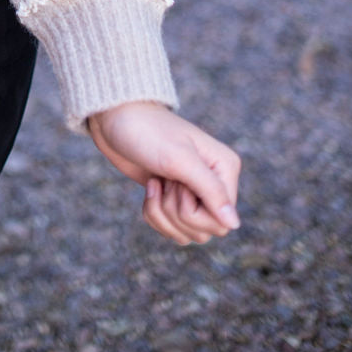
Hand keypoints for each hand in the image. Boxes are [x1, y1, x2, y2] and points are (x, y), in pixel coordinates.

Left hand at [88, 100, 240, 245]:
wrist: (116, 118)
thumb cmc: (148, 132)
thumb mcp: (179, 159)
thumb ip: (211, 190)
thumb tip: (234, 224)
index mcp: (225, 168)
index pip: (221, 222)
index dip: (192, 211)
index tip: (176, 182)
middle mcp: (215, 183)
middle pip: (205, 231)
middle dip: (175, 212)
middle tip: (164, 181)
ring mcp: (194, 192)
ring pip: (188, 233)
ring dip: (162, 214)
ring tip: (155, 183)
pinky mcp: (174, 198)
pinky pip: (172, 229)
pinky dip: (155, 215)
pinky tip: (150, 188)